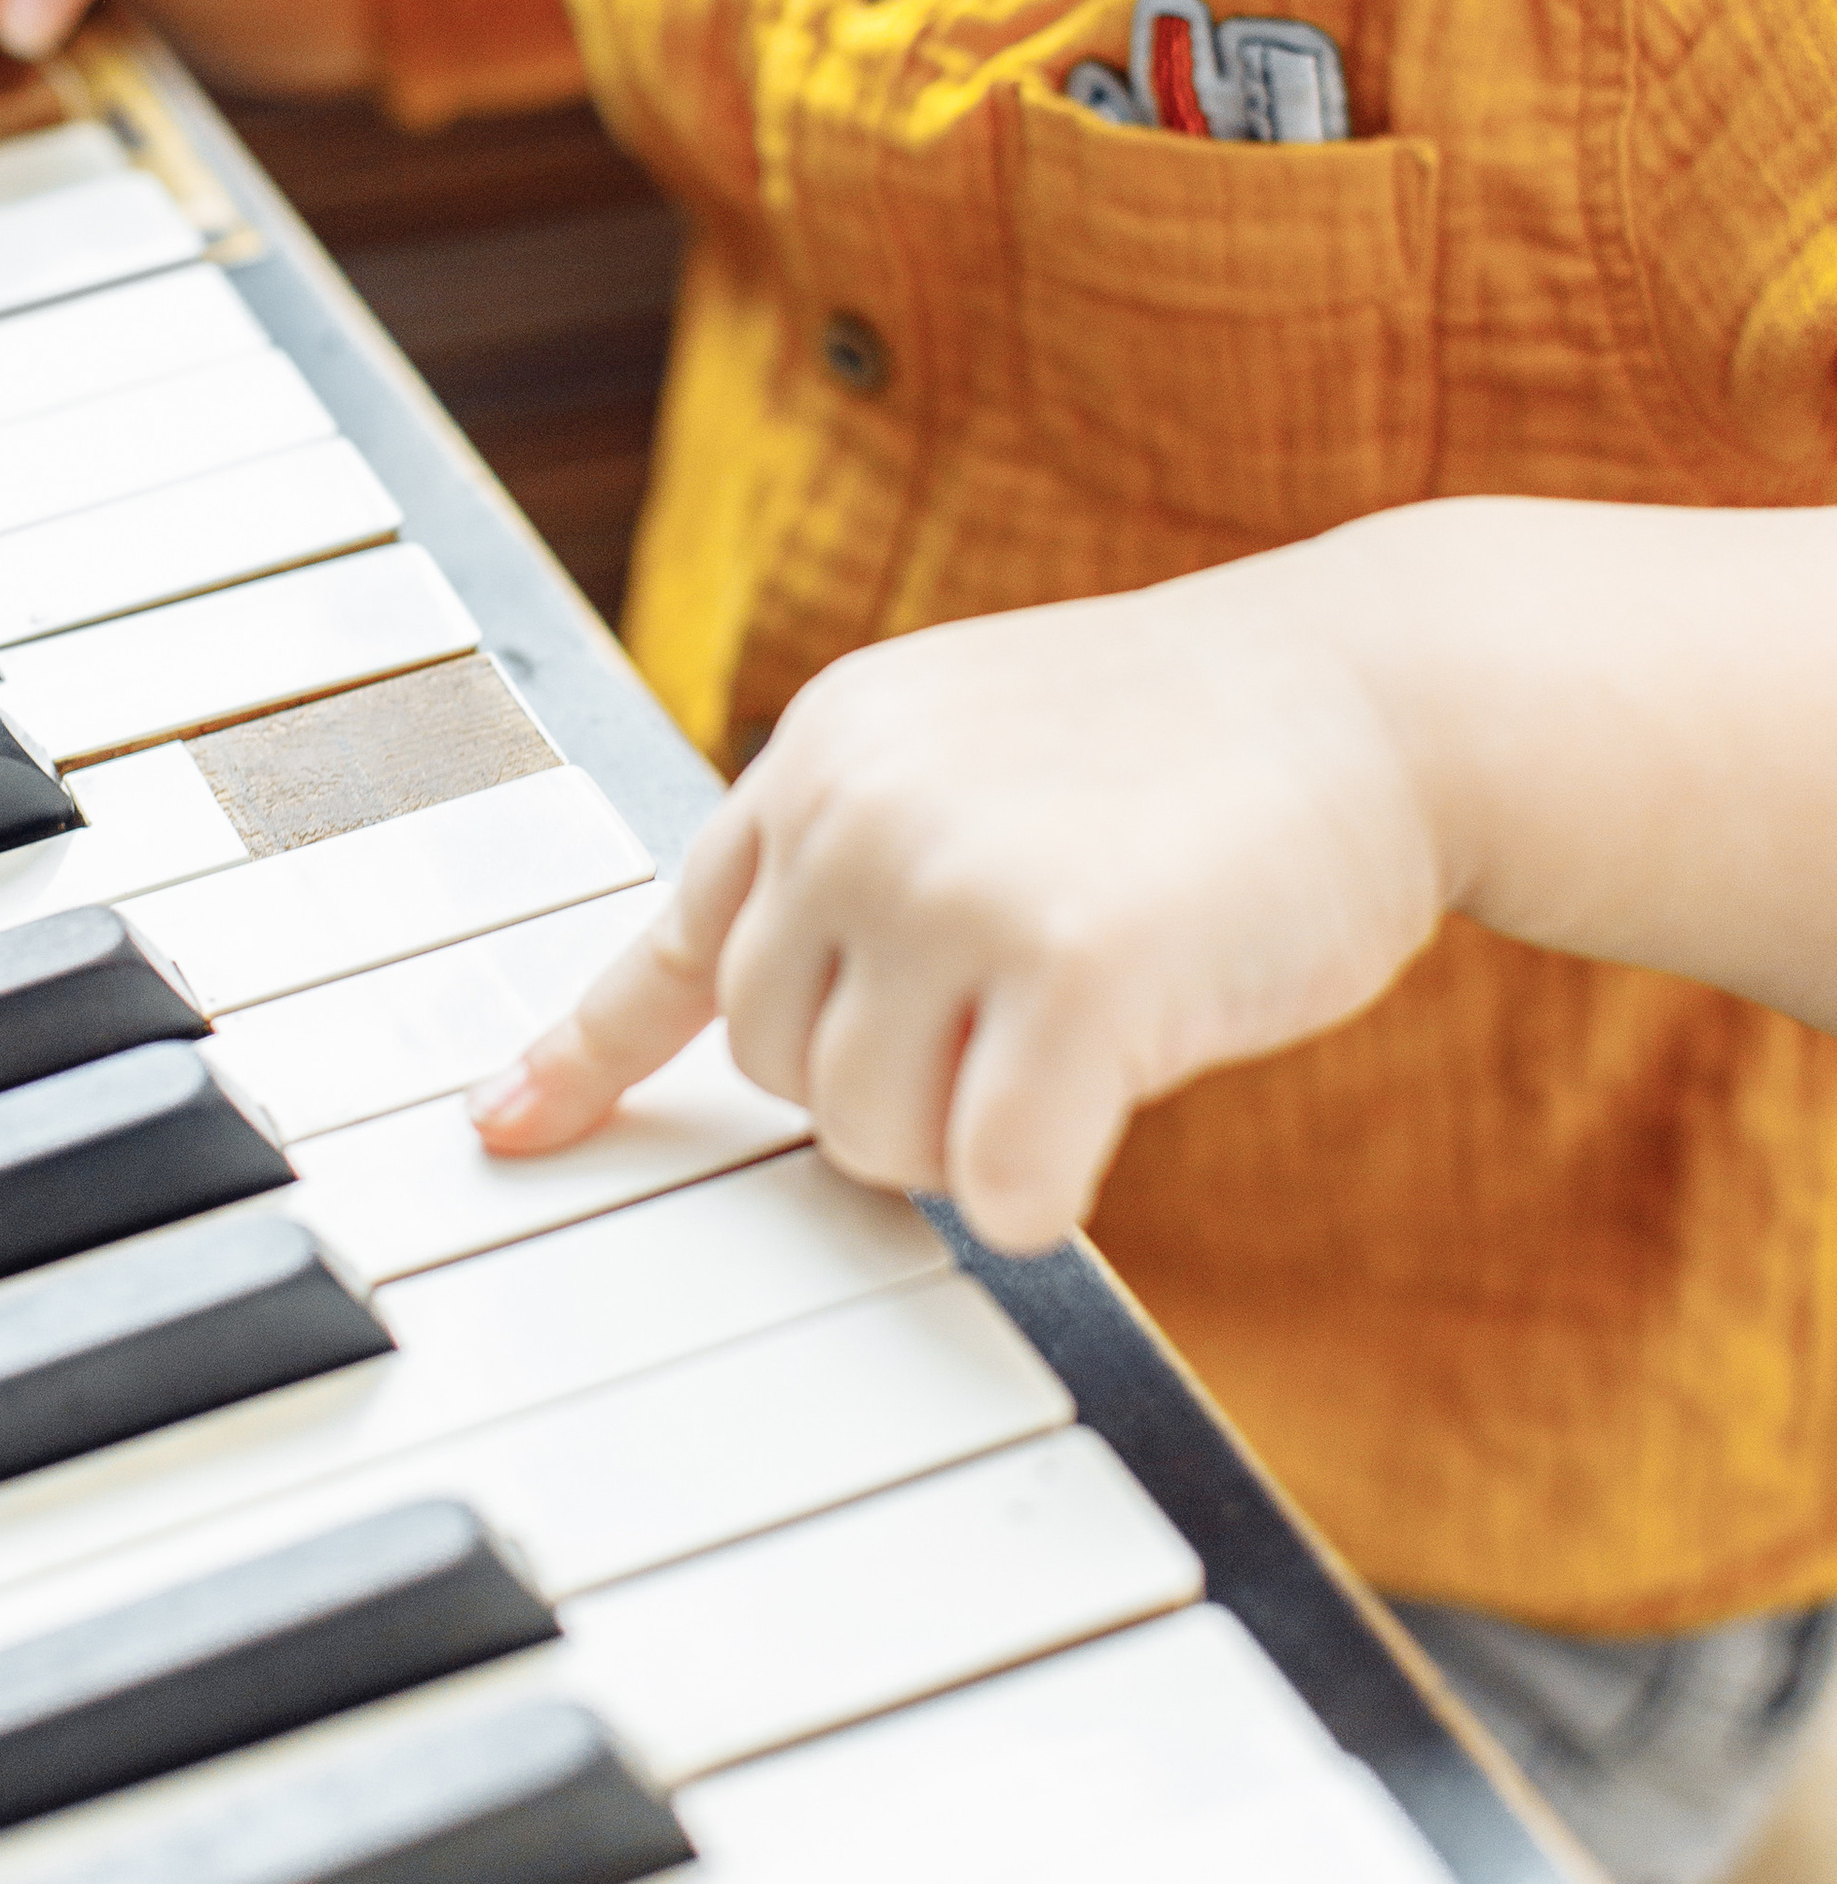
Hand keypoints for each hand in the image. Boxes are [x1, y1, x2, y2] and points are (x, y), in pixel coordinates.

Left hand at [472, 561, 1448, 1249]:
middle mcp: (856, 806)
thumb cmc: (1195, 747)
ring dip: (974, 1135)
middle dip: (894, 1085)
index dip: (590, 1052)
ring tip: (1088, 1017)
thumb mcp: (979, 744)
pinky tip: (1125, 1093)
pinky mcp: (1067, 971)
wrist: (1379, 693)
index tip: (503, 1135)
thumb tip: (767, 1021)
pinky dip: (1050, 1187)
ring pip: (871, 1144)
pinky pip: (993, 1190)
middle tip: (1026, 1013)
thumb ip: (864, 847)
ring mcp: (953, 882)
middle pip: (777, 1071)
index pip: (676, 935)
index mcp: (824, 748)